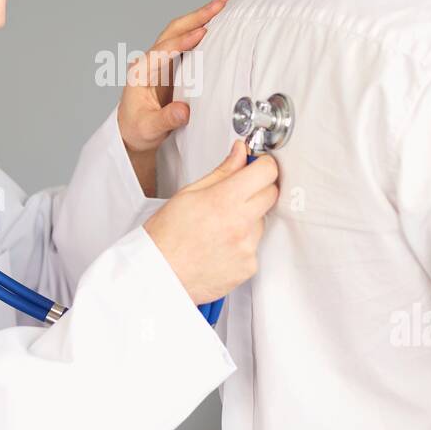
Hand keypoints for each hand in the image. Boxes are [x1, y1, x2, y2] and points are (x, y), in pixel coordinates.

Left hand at [118, 0, 229, 193]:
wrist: (132, 134)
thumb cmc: (137, 130)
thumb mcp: (149, 129)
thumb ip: (165, 120)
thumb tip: (184, 111)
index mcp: (140, 73)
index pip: (162, 50)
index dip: (182, 41)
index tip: (202, 33)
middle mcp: (150, 62)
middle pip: (173, 31)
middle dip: (196, 16)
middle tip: (220, 4)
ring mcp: (161, 62)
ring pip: (180, 31)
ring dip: (200, 17)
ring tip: (222, 6)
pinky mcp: (172, 66)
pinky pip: (186, 42)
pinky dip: (201, 29)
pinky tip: (216, 24)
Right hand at [143, 141, 278, 304]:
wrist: (158, 275)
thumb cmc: (164, 238)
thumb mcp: (188, 194)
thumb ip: (222, 171)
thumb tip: (240, 154)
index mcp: (223, 201)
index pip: (266, 172)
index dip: (263, 164)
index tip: (258, 164)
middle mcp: (240, 224)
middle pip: (271, 194)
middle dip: (259, 188)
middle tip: (238, 191)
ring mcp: (246, 248)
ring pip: (262, 222)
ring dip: (249, 218)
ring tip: (219, 226)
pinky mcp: (248, 267)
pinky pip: (255, 246)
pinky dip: (242, 243)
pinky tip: (220, 244)